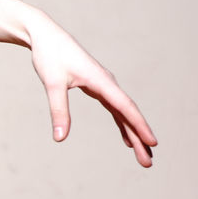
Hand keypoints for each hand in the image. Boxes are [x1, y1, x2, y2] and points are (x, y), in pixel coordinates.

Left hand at [29, 18, 157, 166]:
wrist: (46, 36)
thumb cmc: (49, 56)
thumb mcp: (52, 84)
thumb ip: (58, 110)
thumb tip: (60, 138)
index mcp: (101, 81)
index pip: (125, 107)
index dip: (139, 125)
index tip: (152, 142)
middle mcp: (107, 83)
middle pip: (128, 114)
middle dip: (139, 138)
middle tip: (148, 162)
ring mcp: (104, 85)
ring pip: (123, 113)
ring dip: (133, 133)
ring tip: (142, 155)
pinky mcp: (96, 87)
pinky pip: (114, 109)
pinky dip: (122, 124)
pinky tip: (126, 139)